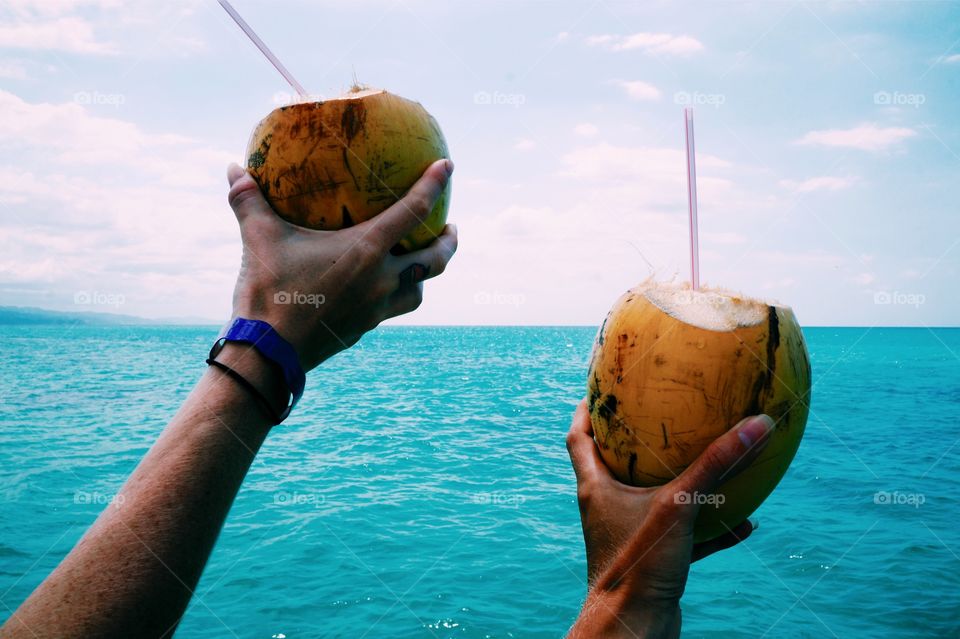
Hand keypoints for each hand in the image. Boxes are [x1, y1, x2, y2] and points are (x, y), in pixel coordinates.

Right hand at [225, 158, 456, 371]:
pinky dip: (398, 295)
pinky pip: (394, 309)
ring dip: (426, 275)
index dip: (433, 185)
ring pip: (419, 291)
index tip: (447, 167)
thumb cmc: (267, 293)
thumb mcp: (258, 240)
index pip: (412, 211)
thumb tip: (234, 167)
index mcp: (366, 251)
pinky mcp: (366, 328)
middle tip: (450, 227)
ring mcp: (376, 309)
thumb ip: (249, 200)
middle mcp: (381, 280)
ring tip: (421, 261)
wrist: (269, 355)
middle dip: (449, 241)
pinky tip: (383, 289)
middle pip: (435, 260)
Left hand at [566, 400, 773, 637]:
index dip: (587, 410)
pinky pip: (683, 536)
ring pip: (653, 502)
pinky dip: (708, 529)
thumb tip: (758, 421)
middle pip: (613, 465)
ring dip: (679, 486)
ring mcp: (629, 536)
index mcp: (596, 488)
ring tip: (710, 466)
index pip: (578, 437)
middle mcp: (607, 509)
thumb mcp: (679, 506)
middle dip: (636, 443)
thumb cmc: (639, 565)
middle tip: (663, 419)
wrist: (634, 628)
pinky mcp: (652, 562)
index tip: (599, 387)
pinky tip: (744, 523)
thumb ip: (714, 464)